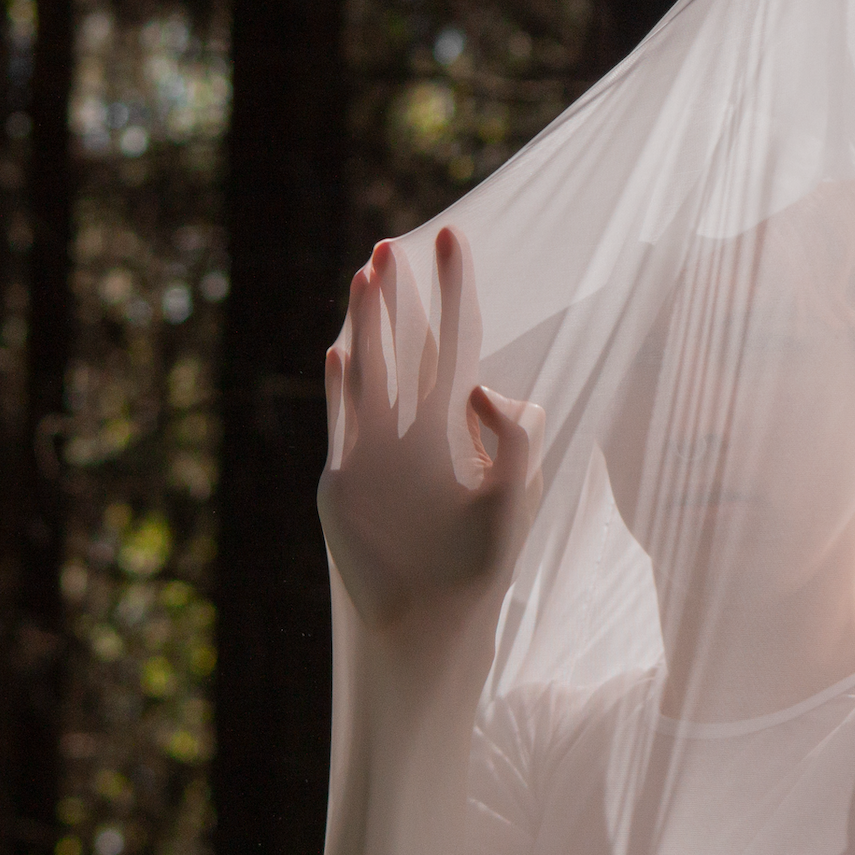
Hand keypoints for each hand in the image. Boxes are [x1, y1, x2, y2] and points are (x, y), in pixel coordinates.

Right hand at [319, 226, 543, 632]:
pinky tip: (338, 354)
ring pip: (372, 369)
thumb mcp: (517, 490)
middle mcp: (418, 426)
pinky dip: (341, 389)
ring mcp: (379, 447)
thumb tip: (479, 386)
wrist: (436, 611)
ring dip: (369, 325)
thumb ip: (514, 436)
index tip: (454, 244)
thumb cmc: (483, 557)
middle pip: (409, 345)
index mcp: (463, 424)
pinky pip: (343, 421)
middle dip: (405, 297)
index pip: (461, 342)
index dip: (457, 295)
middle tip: (397, 244)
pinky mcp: (347, 475)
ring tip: (366, 275)